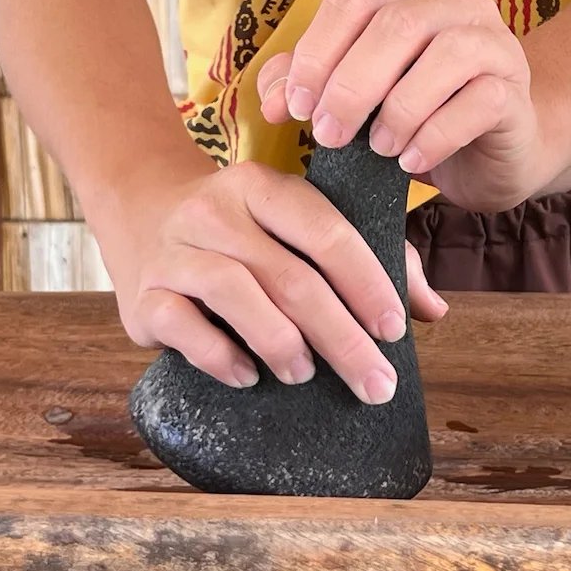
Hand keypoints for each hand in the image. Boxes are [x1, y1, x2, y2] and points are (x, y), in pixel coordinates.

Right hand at [95, 162, 447, 403]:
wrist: (138, 210)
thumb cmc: (242, 231)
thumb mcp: (298, 226)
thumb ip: (370, 260)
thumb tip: (432, 311)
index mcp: (264, 186)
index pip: (326, 231)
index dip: (366, 282)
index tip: (393, 331)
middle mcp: (216, 210)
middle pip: (290, 276)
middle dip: (342, 337)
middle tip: (375, 384)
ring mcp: (176, 251)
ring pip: (234, 293)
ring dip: (281, 342)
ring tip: (306, 375)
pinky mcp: (143, 295)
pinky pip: (181, 325)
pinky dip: (219, 356)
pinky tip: (249, 376)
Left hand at [256, 0, 556, 212]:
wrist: (493, 153)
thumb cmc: (419, 118)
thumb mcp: (359, 100)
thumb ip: (312, 85)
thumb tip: (271, 99)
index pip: (351, 1)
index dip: (316, 53)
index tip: (295, 108)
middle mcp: (456, 3)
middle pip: (393, 25)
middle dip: (350, 86)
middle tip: (327, 136)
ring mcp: (494, 42)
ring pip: (444, 54)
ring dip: (398, 109)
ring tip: (376, 150)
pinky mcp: (514, 89)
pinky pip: (477, 101)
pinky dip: (435, 136)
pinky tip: (411, 163)